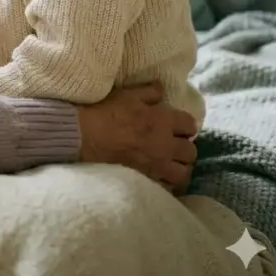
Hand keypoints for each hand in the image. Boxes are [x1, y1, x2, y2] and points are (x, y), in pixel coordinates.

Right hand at [76, 81, 196, 191]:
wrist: (85, 137)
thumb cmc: (106, 113)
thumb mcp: (127, 95)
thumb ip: (149, 92)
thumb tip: (162, 88)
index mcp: (163, 121)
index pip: (190, 124)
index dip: (185, 125)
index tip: (178, 126)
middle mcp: (166, 146)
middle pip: (190, 151)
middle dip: (185, 147)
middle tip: (174, 144)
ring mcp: (158, 167)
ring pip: (184, 173)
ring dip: (180, 167)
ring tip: (170, 163)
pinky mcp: (148, 182)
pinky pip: (168, 187)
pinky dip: (168, 182)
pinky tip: (160, 177)